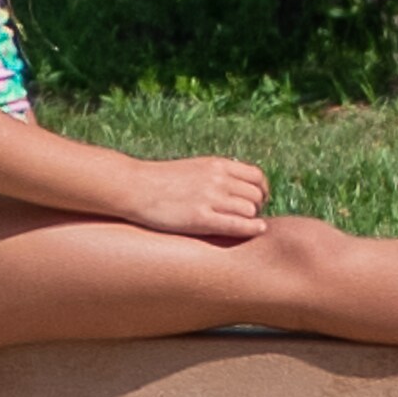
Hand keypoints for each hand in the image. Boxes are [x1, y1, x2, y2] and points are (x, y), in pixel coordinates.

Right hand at [120, 154, 269, 241]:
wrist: (135, 187)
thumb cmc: (162, 181)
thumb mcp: (195, 167)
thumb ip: (217, 174)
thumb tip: (238, 185)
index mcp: (217, 165)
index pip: (256, 176)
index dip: (261, 191)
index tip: (257, 201)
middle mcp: (217, 179)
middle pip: (256, 195)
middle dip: (256, 207)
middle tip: (247, 218)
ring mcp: (210, 198)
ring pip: (250, 210)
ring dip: (250, 220)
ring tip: (240, 226)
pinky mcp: (201, 219)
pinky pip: (238, 225)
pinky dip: (251, 229)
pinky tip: (256, 231)